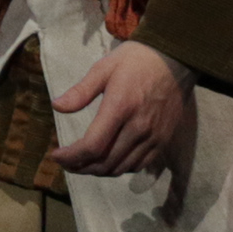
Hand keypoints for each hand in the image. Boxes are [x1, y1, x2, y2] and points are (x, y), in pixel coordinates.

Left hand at [51, 41, 197, 182]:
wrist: (176, 60)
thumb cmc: (137, 60)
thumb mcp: (105, 68)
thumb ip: (81, 91)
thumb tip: (57, 106)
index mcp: (120, 107)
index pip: (92, 146)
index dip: (71, 157)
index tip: (56, 156)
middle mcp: (138, 127)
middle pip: (104, 162)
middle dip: (80, 167)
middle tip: (66, 162)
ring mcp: (153, 137)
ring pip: (121, 168)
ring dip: (98, 171)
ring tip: (83, 164)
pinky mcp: (163, 140)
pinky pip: (138, 165)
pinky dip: (120, 168)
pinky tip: (108, 161)